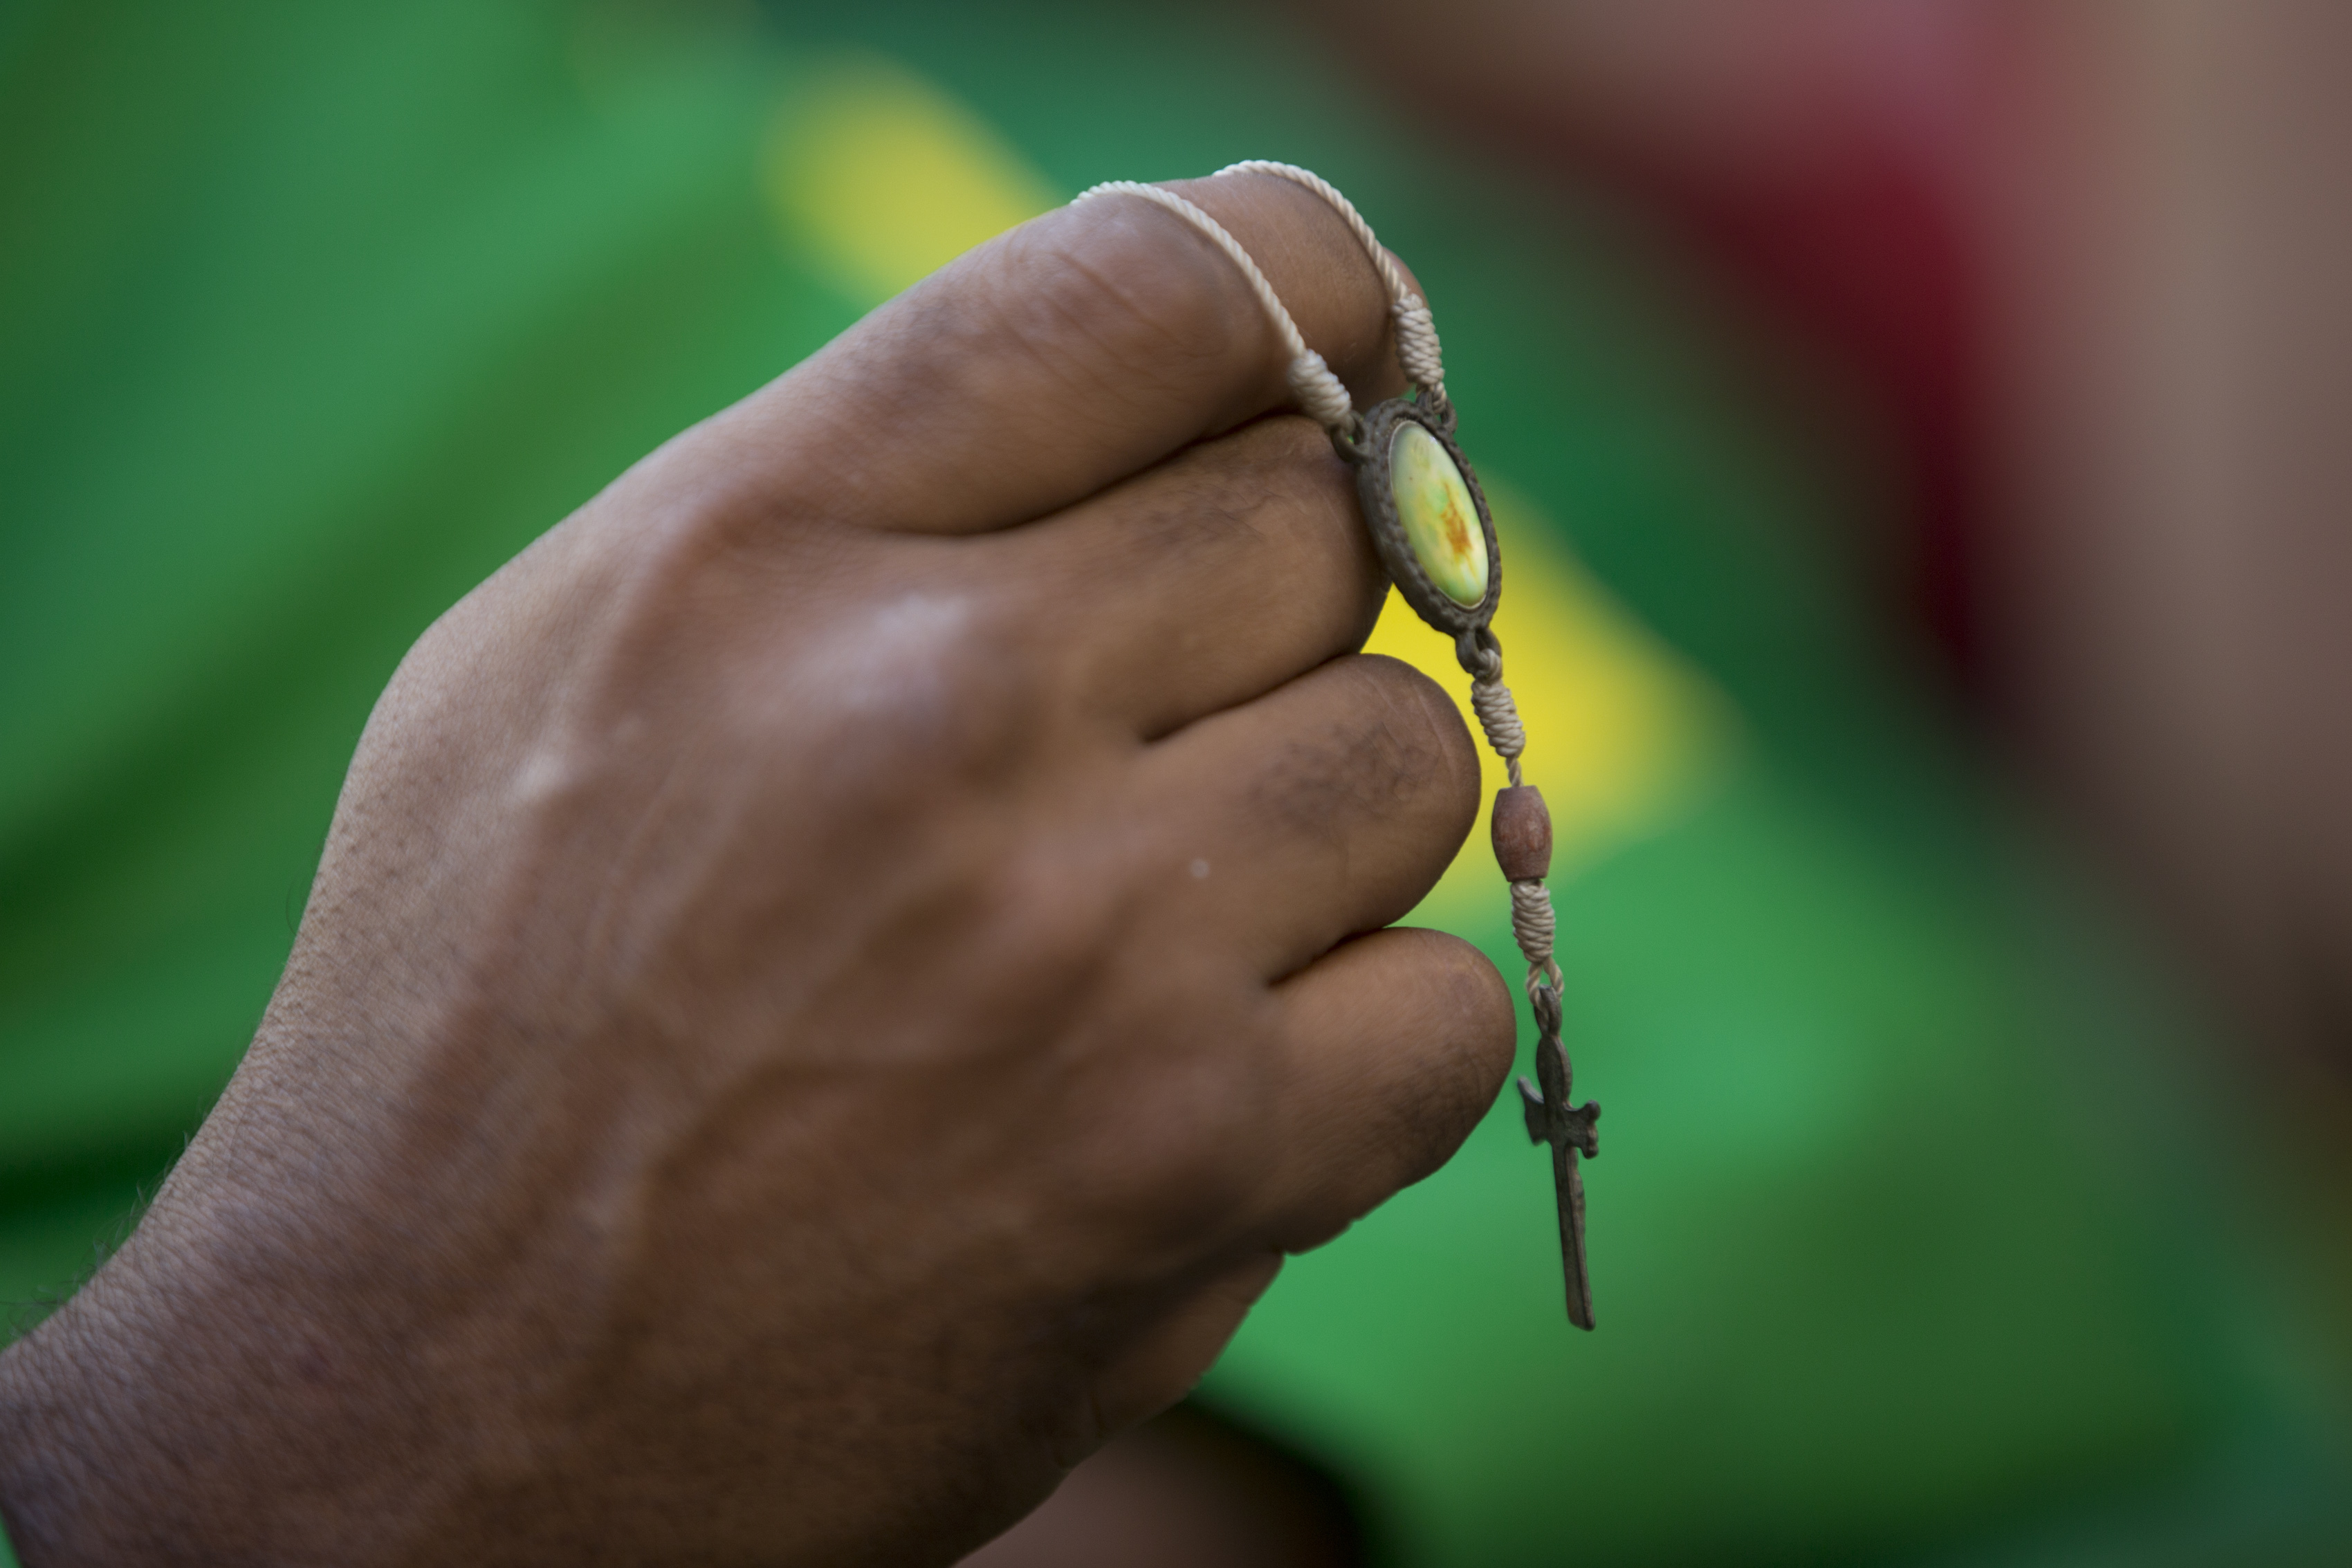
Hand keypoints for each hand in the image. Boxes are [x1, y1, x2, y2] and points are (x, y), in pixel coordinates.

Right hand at [0, 171, 1514, 1565]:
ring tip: (1148, 923)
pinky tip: (1202, 1081)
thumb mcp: (575, 663)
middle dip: (1279, 602)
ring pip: (1410, 753)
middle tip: (1169, 712)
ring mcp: (1085, 944)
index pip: (1145, 288)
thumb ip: (867, 495)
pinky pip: (1446, 1011)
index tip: (1343, 344)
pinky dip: (1359, 1047)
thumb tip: (1183, 411)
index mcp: (756, 549)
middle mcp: (931, 710)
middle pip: (1322, 515)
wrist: (426, 1411)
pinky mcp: (1195, 1162)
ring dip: (1317, 832)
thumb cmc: (490, 1017)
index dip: (1299, 287)